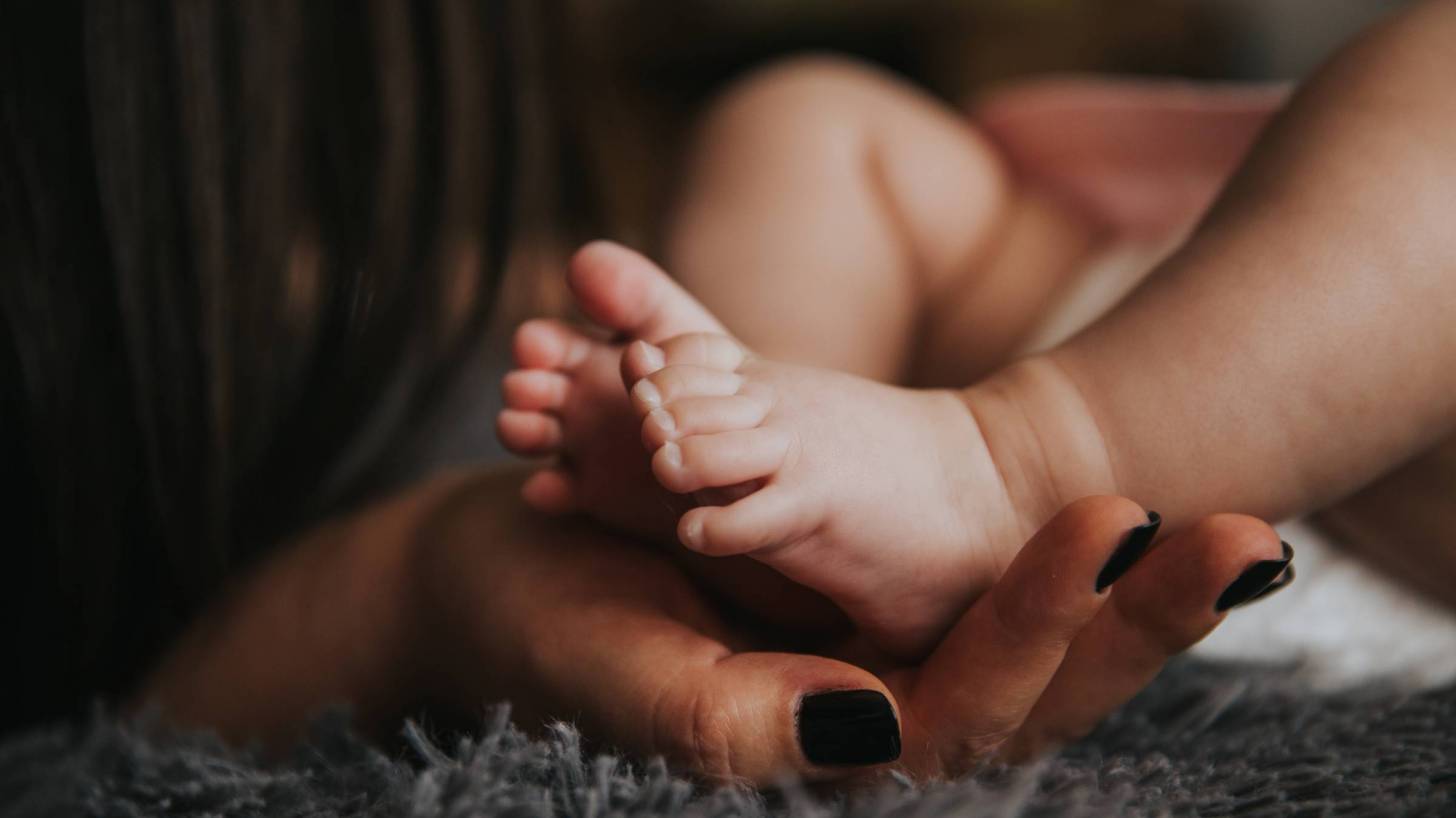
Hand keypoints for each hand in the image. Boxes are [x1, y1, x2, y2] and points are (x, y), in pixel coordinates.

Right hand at [415, 473, 1290, 780]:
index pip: (969, 713)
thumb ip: (732, 722)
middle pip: (1036, 692)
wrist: (502, 576)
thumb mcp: (625, 675)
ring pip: (1029, 646)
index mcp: (821, 751)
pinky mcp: (863, 612)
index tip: (1112, 521)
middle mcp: (868, 723)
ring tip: (1236, 532)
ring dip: (1132, 593)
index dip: (1047, 621)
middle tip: (1249, 542)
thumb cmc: (545, 631)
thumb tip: (876, 720)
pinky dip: (1058, 560)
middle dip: (1140, 621)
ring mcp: (874, 667)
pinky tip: (1131, 516)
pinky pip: (983, 594)